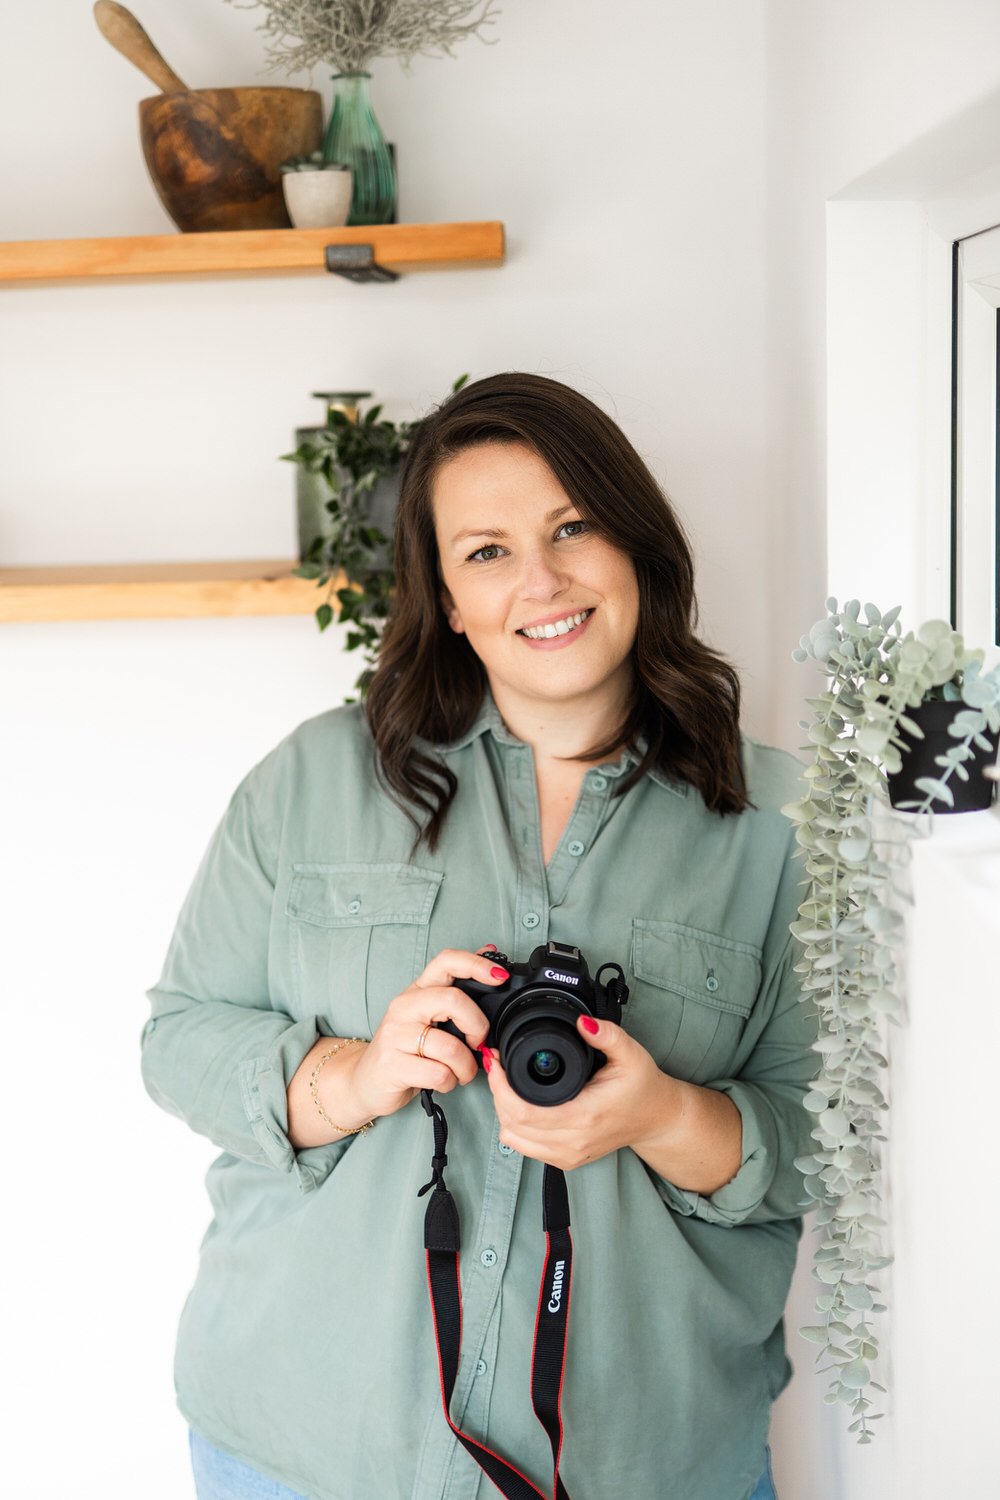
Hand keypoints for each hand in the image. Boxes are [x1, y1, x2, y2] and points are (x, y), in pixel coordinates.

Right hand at [341, 946, 507, 1124]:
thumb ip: (456, 989)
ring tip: (461, 1072)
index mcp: (417, 991)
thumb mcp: (429, 1014)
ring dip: (466, 1066)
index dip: (476, 964)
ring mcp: (396, 1035)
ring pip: (450, 1047)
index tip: (499, 977)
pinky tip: (443, 1081)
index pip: (446, 961)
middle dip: (478, 1026)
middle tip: (478, 1043)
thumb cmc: (404, 1047)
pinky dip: (450, 1082)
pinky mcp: (393, 1065)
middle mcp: (404, 1007)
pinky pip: (439, 1073)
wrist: (366, 1081)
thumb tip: (488, 953)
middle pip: (453, 1000)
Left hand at [480, 1015, 680, 1171]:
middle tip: (497, 1065)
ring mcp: (568, 1155)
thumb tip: (582, 1022)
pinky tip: (518, 1104)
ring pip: (513, 1139)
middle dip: (497, 1092)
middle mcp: (573, 1141)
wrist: (656, 1119)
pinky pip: (525, 1148)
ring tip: (505, 1083)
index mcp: (585, 1115)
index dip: (501, 1085)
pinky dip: (514, 1126)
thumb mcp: (631, 1054)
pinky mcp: (566, 1160)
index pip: (523, 1111)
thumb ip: (607, 1035)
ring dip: (503, 1111)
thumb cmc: (643, 1087)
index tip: (498, 1060)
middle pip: (512, 1125)